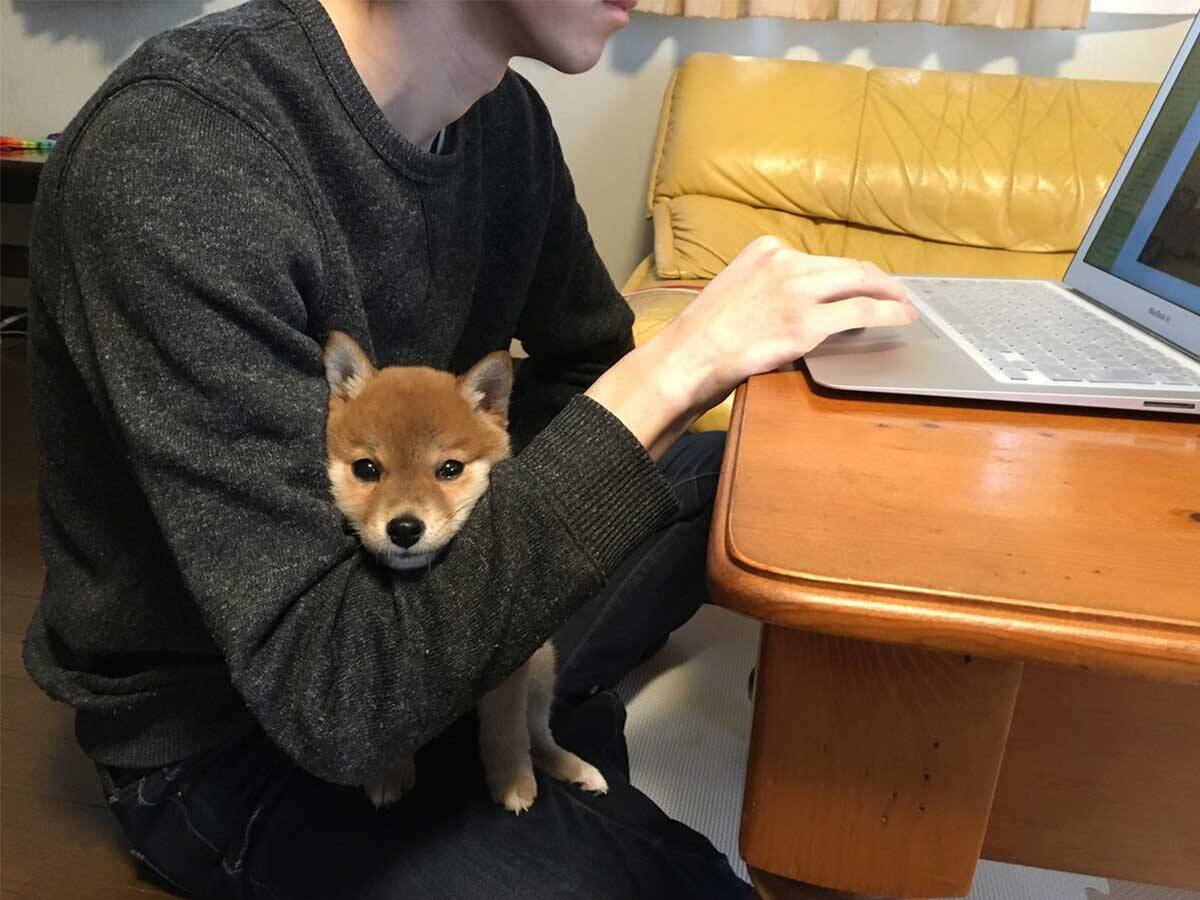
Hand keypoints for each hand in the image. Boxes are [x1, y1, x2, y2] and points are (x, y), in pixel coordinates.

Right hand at [659, 236, 917, 409]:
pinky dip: (889, 313)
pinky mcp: (807, 323)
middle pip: (847, 266)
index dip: (847, 273)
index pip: (820, 259)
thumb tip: (797, 304)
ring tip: (906, 306)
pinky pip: (862, 312)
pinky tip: (902, 319)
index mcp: (766, 250)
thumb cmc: (703, 335)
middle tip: (898, 293)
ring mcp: (798, 291)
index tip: (862, 282)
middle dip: (879, 280)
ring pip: (861, 283)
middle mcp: (785, 262)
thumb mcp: (736, 291)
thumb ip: (767, 288)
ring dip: (891, 295)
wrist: (687, 356)